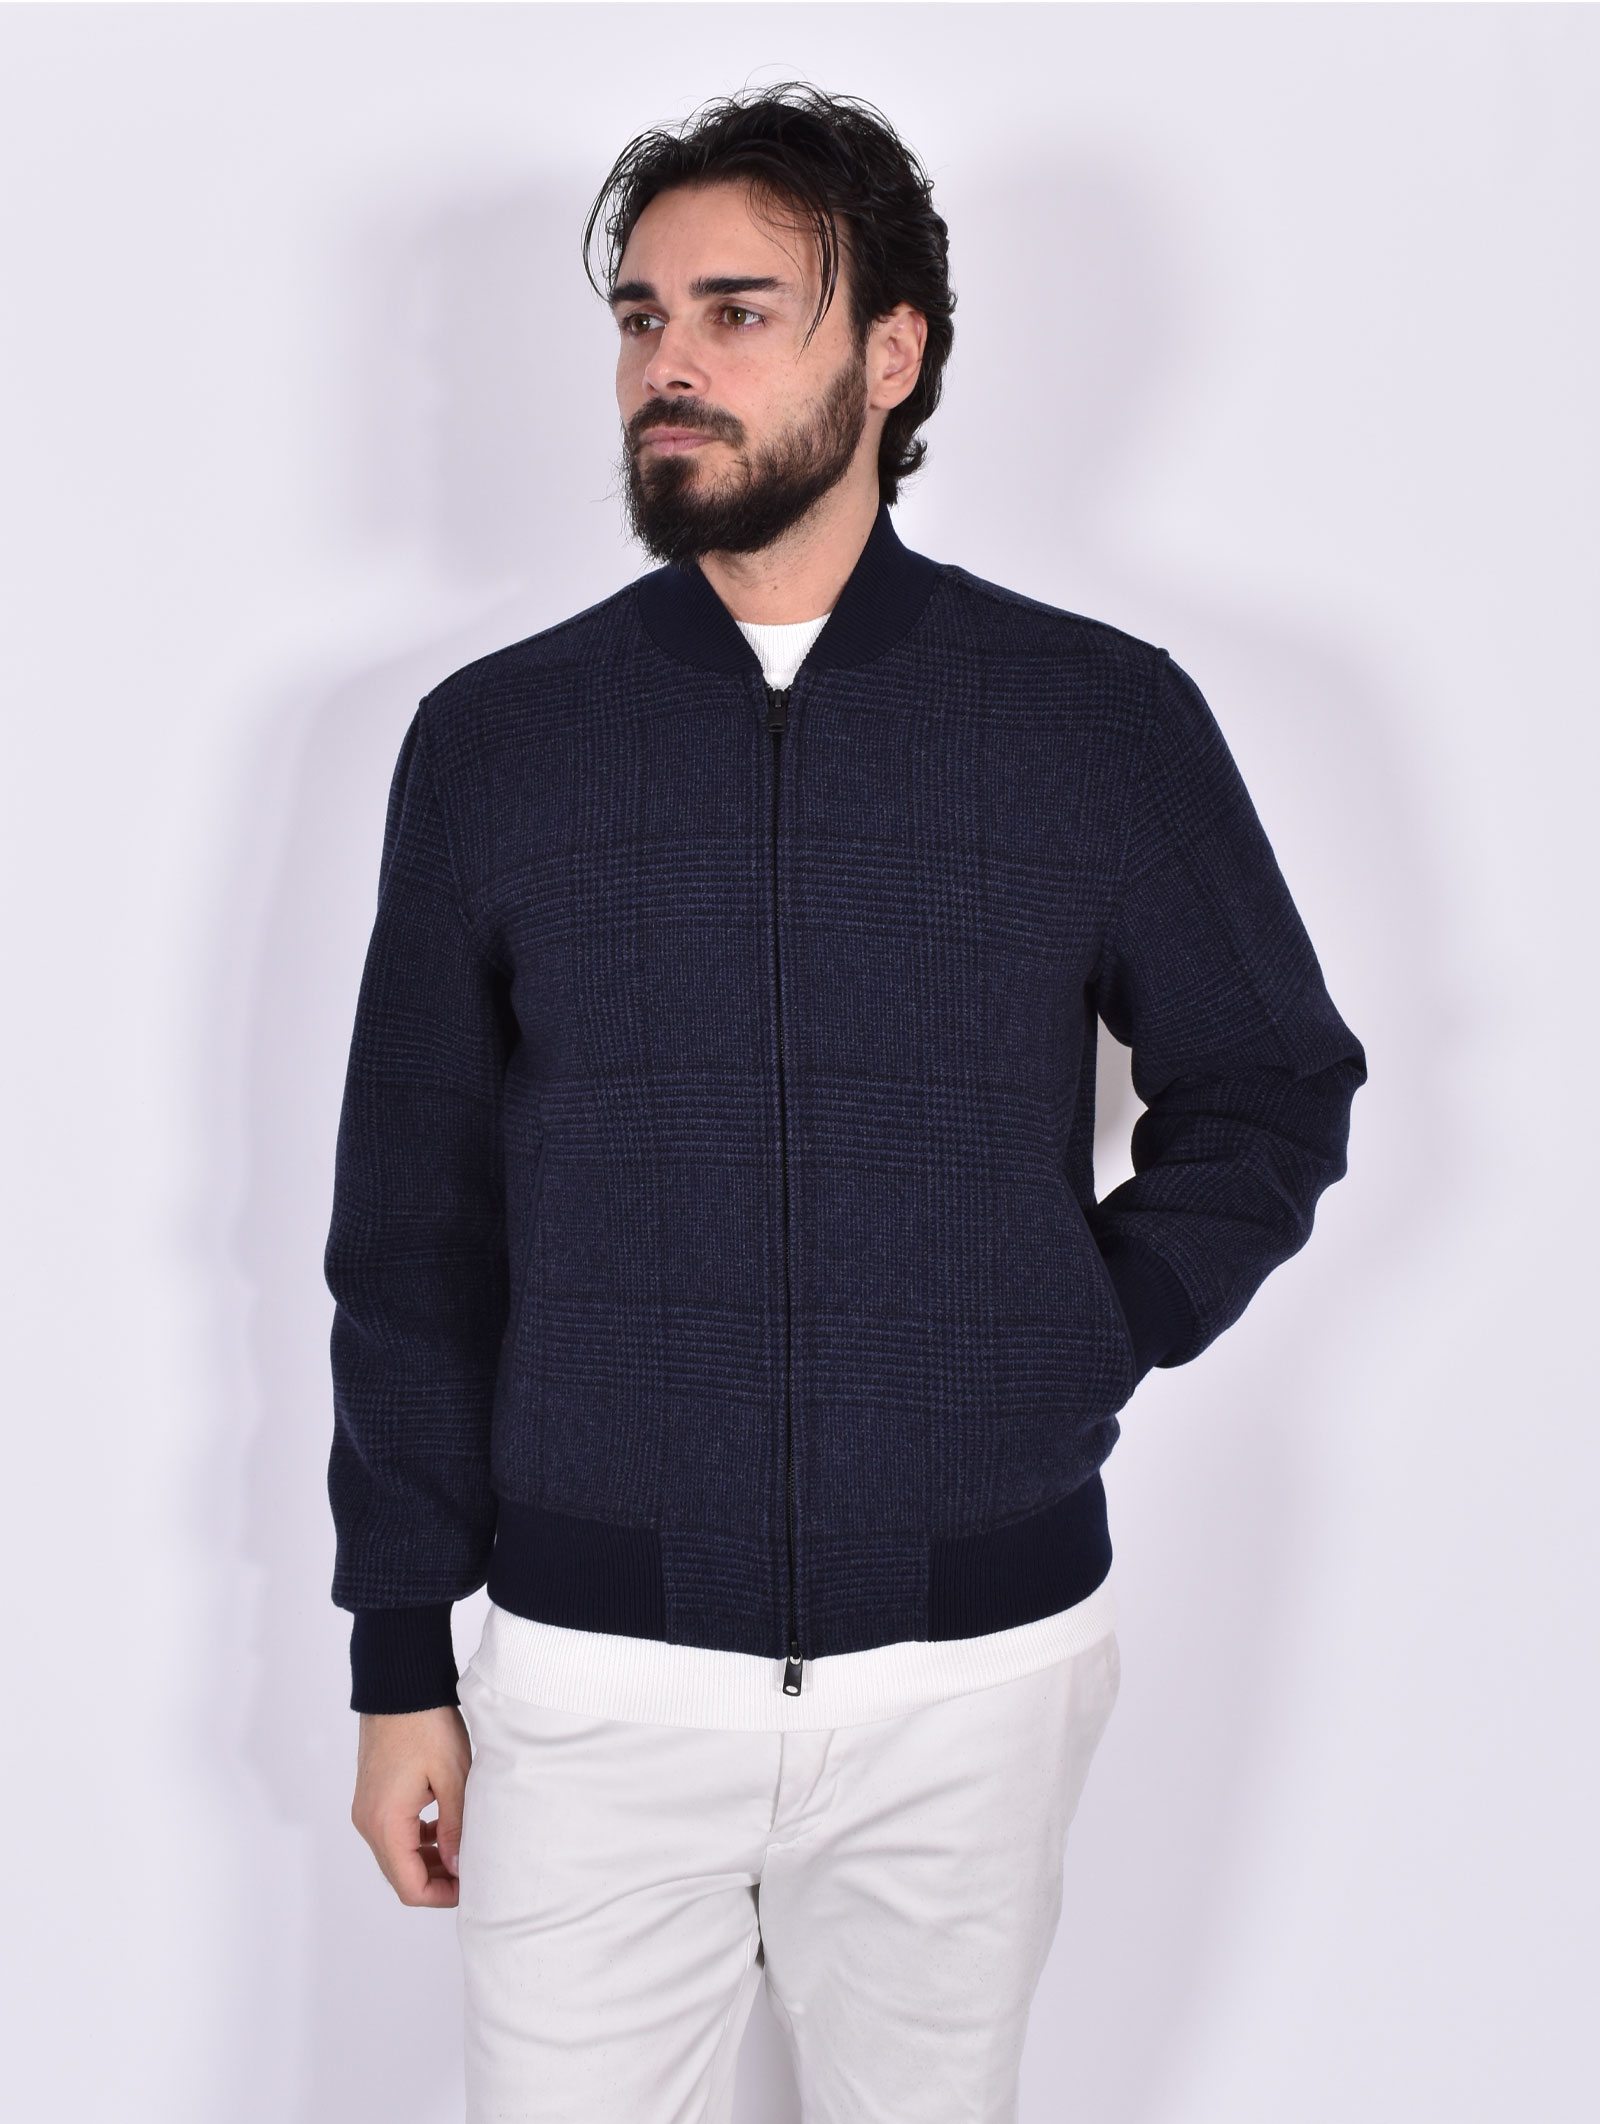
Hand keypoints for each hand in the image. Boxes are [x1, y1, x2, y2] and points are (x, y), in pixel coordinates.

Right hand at [351, 1705, 471, 1906]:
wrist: (399, 1686)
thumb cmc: (426, 1725)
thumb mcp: (453, 1778)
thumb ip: (455, 1829)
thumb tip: (458, 1870)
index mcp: (386, 1823)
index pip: (409, 1886)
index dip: (442, 1896)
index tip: (471, 1887)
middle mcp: (369, 1822)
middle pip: (400, 1874)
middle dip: (437, 1880)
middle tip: (472, 1871)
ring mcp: (367, 1808)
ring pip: (396, 1854)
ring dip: (428, 1860)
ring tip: (463, 1849)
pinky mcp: (372, 1795)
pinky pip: (393, 1832)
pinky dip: (417, 1839)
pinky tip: (444, 1826)